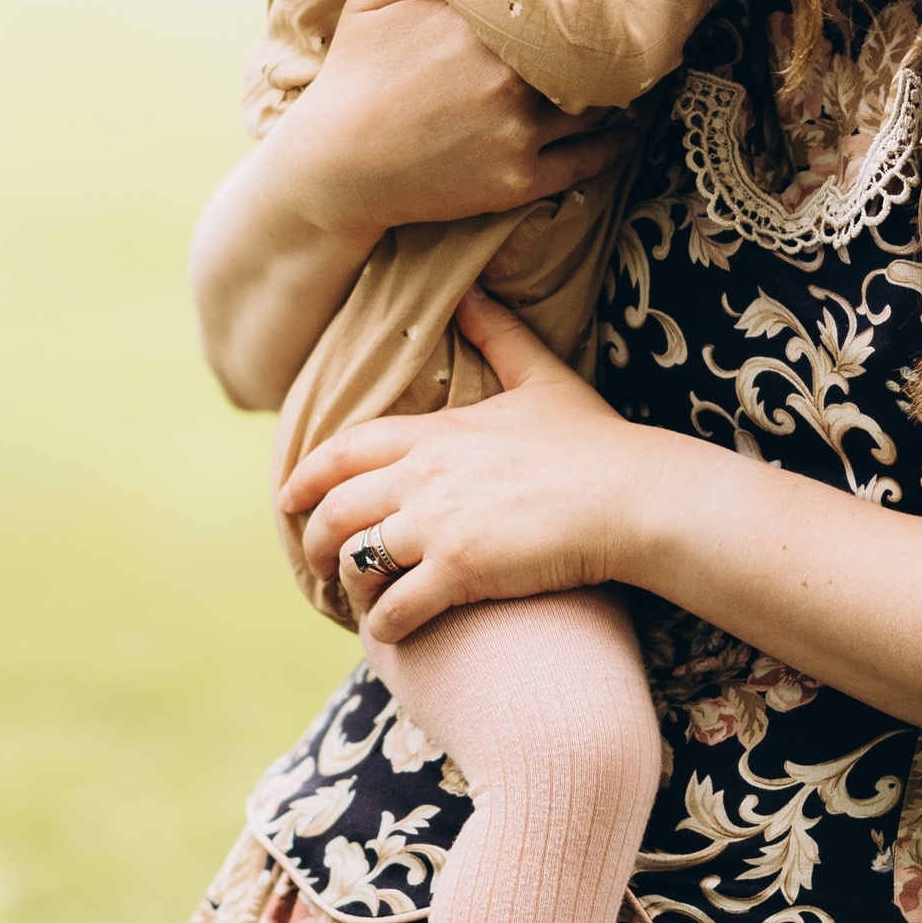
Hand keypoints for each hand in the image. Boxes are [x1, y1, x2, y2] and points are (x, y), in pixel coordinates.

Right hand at [277, 0, 630, 247]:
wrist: (333, 168)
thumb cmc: (353, 77)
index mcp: (476, 27)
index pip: (550, 1)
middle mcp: (505, 80)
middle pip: (580, 52)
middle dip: (598, 41)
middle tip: (623, 24)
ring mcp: (515, 133)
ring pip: (593, 105)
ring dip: (610, 90)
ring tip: (626, 70)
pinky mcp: (518, 181)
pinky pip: (586, 161)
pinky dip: (612, 145)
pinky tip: (624, 129)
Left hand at [279, 288, 665, 642]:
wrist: (633, 497)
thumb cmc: (595, 442)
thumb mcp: (543, 377)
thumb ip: (500, 335)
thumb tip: (470, 293)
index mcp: (437, 433)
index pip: (346, 450)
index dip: (308, 476)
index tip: (288, 498)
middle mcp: (425, 475)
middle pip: (338, 509)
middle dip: (314, 539)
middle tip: (314, 561)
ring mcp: (439, 523)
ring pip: (357, 558)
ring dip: (347, 584)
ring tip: (353, 600)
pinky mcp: (460, 570)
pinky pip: (396, 605)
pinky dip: (384, 622)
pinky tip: (391, 630)